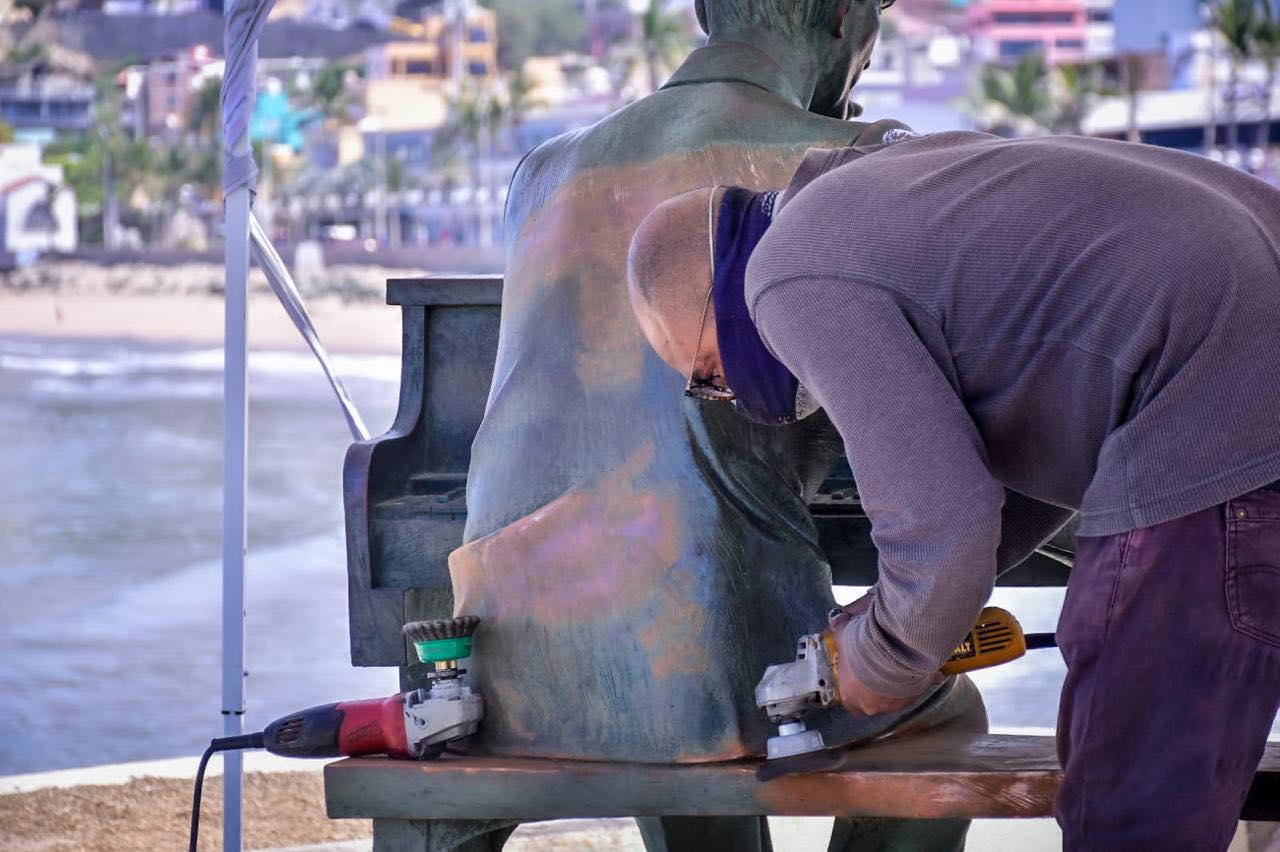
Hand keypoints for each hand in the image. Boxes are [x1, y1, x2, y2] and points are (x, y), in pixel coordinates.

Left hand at [827, 594, 939, 716]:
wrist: (894, 649)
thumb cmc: (866, 647)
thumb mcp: (846, 635)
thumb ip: (839, 628)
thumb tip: (836, 619)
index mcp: (850, 696)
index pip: (849, 702)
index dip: (853, 689)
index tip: (856, 679)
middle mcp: (870, 706)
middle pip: (870, 702)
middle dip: (872, 688)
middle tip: (875, 671)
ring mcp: (890, 705)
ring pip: (889, 700)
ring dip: (890, 687)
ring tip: (891, 669)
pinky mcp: (909, 699)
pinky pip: (907, 694)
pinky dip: (906, 685)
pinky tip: (905, 671)